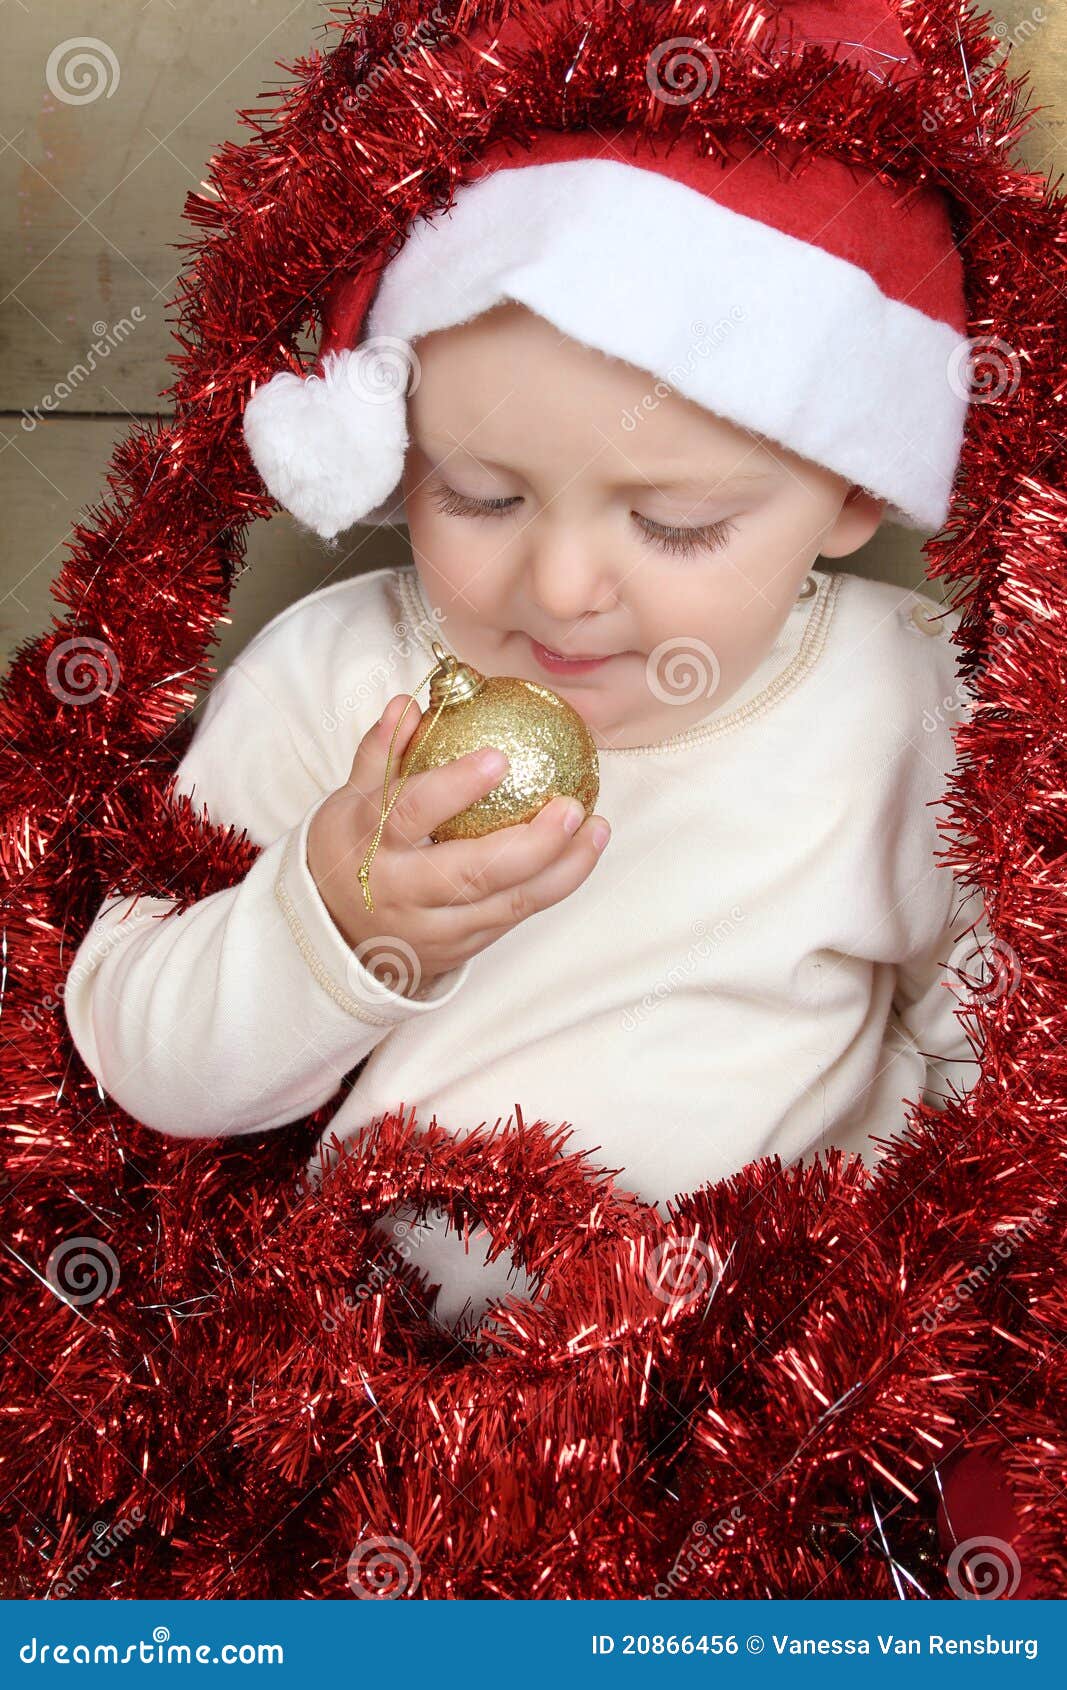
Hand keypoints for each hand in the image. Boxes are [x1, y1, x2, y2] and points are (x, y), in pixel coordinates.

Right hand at [306, 692, 610, 993]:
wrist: (335, 930)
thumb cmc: (352, 848)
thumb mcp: (352, 799)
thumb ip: (381, 752)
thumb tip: (408, 704)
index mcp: (369, 843)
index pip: (411, 813)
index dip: (454, 787)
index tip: (498, 758)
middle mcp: (401, 890)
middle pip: (471, 873)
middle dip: (531, 844)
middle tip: (572, 806)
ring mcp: (432, 926)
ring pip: (506, 903)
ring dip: (561, 868)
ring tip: (598, 828)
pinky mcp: (459, 948)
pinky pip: (513, 917)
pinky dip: (553, 886)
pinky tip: (583, 853)